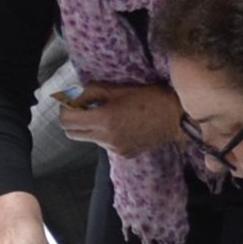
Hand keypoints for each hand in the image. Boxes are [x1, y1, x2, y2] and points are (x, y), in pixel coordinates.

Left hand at [53, 80, 182, 157]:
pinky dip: (106, 134)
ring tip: (108, 113)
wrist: (177, 117)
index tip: (71, 101)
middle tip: (82, 107)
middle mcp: (107, 138)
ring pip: (89, 139)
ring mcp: (115, 148)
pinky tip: (121, 124)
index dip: (65, 109)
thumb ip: (91, 92)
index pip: (66, 121)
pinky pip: (105, 144)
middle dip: (72, 119)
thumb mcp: (117, 89)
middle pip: (72, 133)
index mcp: (104, 119)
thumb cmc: (150, 97)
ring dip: (91, 126)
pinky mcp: (124, 153)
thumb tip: (73, 96)